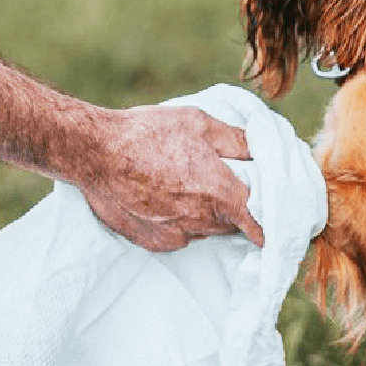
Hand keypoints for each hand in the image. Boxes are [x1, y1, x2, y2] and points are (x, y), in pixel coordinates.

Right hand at [79, 104, 264, 250]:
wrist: (96, 152)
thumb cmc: (148, 133)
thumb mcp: (199, 123)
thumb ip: (237, 140)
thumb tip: (261, 150)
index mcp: (219, 193)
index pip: (256, 222)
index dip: (265, 226)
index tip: (270, 231)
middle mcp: (201, 220)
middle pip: (230, 224)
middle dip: (233, 211)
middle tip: (222, 188)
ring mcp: (176, 234)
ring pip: (205, 231)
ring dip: (206, 217)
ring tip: (189, 190)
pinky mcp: (154, 242)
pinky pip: (180, 237)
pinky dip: (180, 224)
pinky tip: (166, 201)